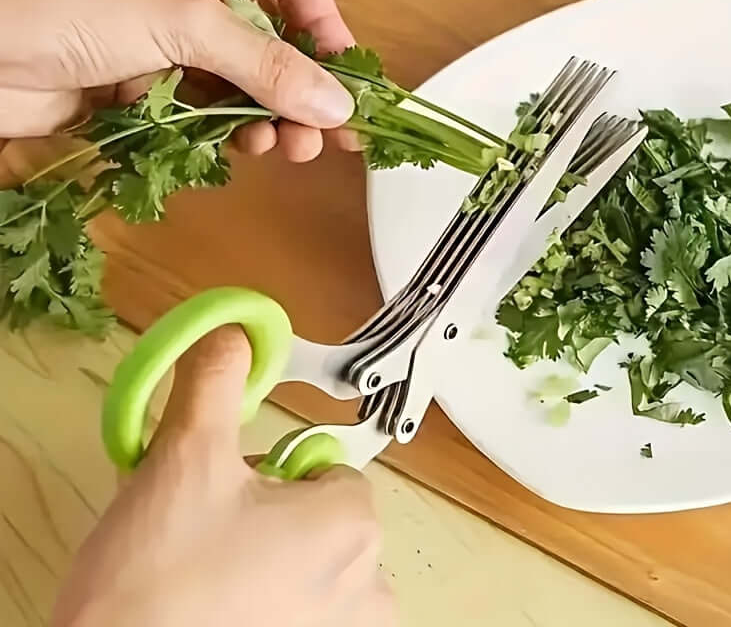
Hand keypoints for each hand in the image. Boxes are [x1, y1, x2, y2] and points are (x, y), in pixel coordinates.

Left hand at [0, 0, 358, 161]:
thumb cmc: (70, 4)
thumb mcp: (184, 23)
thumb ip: (266, 66)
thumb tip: (336, 105)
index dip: (324, 23)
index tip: (344, 77)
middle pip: (274, 31)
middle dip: (301, 83)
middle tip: (327, 132)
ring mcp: (172, 30)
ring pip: (246, 74)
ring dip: (272, 112)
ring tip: (290, 147)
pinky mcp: (153, 77)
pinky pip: (214, 103)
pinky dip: (235, 126)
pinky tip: (250, 146)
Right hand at [51, 326, 393, 626]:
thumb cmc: (160, 575)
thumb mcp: (185, 455)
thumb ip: (216, 380)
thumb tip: (232, 332)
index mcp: (352, 523)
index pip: (326, 465)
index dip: (274, 469)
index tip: (230, 486)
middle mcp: (369, 585)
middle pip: (322, 516)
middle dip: (273, 512)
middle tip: (210, 530)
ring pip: (313, 567)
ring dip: (274, 561)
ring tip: (209, 576)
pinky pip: (305, 611)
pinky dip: (274, 605)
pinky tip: (221, 610)